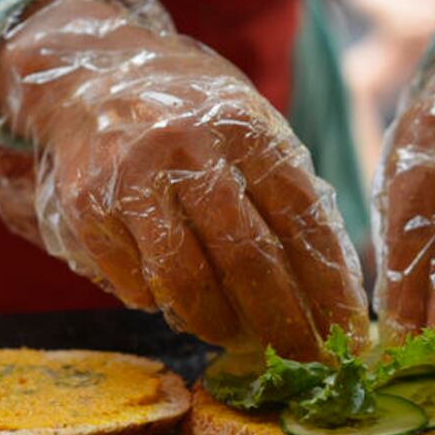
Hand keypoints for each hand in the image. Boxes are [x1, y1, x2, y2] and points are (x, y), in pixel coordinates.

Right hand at [0, 0, 368, 359]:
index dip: (329, 285)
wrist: (92, 74)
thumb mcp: (249, 127)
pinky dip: (164, 305)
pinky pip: (136, 281)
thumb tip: (330, 286)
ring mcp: (131, 176)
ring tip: (236, 337)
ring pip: (186, 280)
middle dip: (283, 322)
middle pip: (248, 258)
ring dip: (219, 324)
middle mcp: (188, 145)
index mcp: (245, 126)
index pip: (301, 220)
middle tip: (303, 359)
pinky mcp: (85, 206)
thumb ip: (285, 191)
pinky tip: (179, 306)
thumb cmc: (192, 116)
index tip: (348, 332)